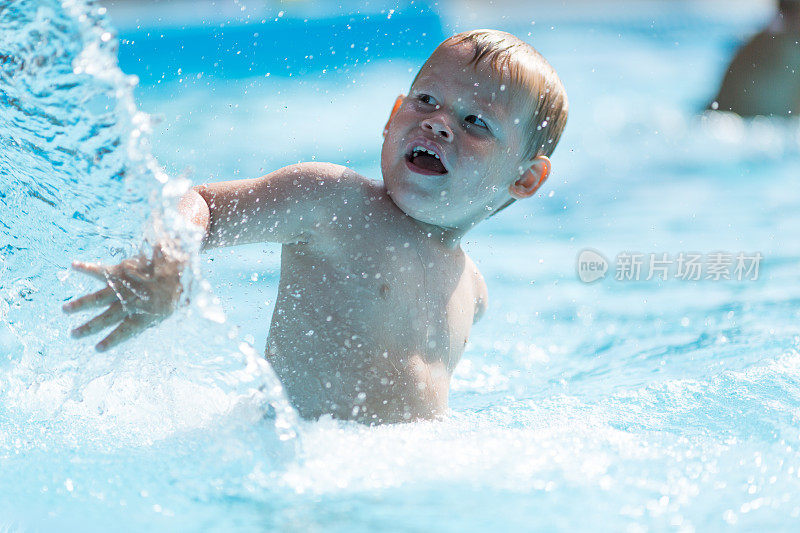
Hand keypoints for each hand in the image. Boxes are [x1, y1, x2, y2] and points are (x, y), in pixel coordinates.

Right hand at [62, 243, 186, 351]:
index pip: (125, 332)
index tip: (98, 349)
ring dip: (80, 304)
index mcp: (145, 315)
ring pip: (98, 298)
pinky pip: (101, 270)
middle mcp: (131, 303)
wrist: (179, 264)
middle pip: (106, 318)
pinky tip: (73, 266)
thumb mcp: (172, 309)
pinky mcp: (121, 271)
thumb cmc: (177, 288)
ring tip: (65, 310)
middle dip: (89, 327)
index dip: (111, 340)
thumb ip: (155, 317)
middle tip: (72, 334)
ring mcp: (124, 287)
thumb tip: (147, 327)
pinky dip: (86, 268)